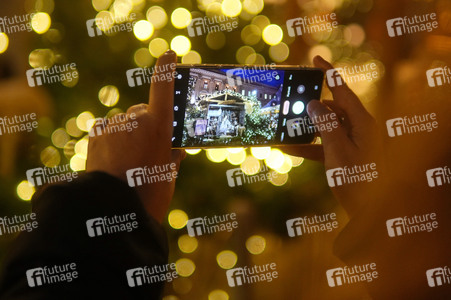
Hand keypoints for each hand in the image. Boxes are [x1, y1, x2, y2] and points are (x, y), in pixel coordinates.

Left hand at [86, 50, 184, 222]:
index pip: (163, 88)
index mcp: (159, 126)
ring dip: (130, 134)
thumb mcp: (169, 174)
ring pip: (126, 122)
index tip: (170, 55)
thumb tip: (175, 149)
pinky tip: (115, 156)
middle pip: (144, 112)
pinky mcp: (97, 134)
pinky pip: (109, 128)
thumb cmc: (148, 194)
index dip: (167, 69)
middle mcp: (135, 120)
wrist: (113, 209)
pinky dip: (114, 137)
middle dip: (148, 125)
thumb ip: (172, 155)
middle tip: (150, 151)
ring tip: (129, 161)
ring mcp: (114, 126)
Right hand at [281, 56, 383, 216]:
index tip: (315, 59)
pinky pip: (324, 144)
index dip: (328, 73)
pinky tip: (290, 149)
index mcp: (361, 123)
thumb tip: (313, 104)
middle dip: (310, 108)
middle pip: (331, 109)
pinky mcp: (345, 155)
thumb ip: (325, 125)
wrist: (370, 211)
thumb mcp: (337, 151)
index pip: (342, 91)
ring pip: (326, 127)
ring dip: (306, 129)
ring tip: (286, 129)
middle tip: (290, 106)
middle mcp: (358, 128)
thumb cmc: (357, 180)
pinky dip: (309, 146)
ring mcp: (352, 142)